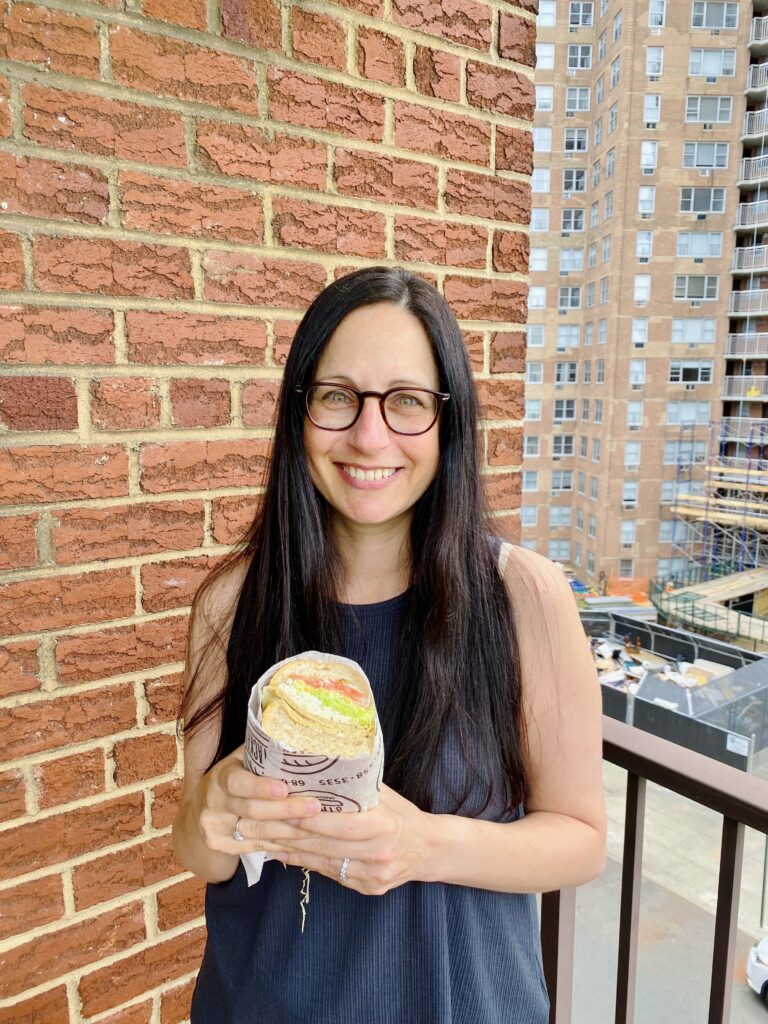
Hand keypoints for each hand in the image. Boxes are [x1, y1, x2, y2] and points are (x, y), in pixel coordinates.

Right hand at [191, 744, 322, 855]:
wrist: (200, 811)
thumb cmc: (232, 778)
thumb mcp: (239, 760)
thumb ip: (261, 750)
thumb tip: (297, 733)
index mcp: (220, 776)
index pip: (237, 782)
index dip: (260, 787)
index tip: (285, 787)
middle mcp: (214, 803)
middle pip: (253, 810)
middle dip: (287, 810)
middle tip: (316, 807)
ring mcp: (216, 828)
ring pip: (259, 832)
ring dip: (291, 831)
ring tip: (318, 826)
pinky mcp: (223, 846)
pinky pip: (258, 847)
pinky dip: (283, 844)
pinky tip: (304, 840)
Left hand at [263, 784, 434, 895]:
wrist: (429, 849)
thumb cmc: (402, 814)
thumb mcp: (384, 794)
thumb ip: (354, 787)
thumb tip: (317, 765)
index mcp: (383, 825)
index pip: (336, 822)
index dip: (304, 816)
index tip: (275, 805)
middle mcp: (378, 854)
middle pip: (322, 844)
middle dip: (284, 833)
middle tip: (251, 823)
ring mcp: (372, 875)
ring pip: (321, 861)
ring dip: (288, 850)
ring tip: (260, 838)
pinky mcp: (367, 889)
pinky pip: (330, 874)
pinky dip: (305, 862)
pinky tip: (284, 853)